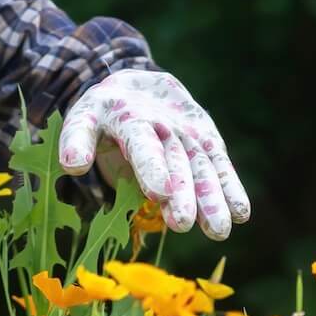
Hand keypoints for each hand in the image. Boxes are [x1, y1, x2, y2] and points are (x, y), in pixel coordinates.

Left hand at [59, 70, 250, 239]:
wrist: (140, 85)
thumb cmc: (105, 113)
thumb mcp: (83, 118)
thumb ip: (75, 140)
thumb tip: (73, 165)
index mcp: (131, 117)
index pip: (143, 144)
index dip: (152, 167)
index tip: (160, 194)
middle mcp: (166, 124)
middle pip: (176, 161)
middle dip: (182, 193)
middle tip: (183, 224)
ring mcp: (189, 132)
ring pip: (202, 166)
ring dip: (212, 198)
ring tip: (219, 229)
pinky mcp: (206, 139)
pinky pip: (220, 165)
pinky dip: (231, 187)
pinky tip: (242, 213)